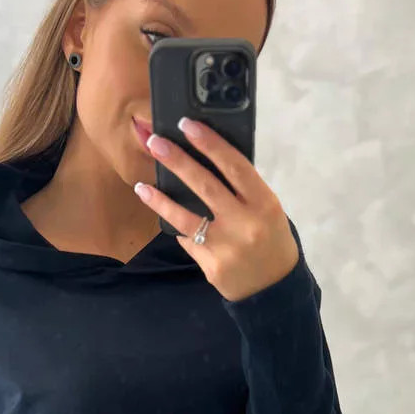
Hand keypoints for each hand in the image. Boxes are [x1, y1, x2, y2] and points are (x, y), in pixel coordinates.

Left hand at [134, 117, 299, 302]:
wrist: (273, 288)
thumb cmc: (271, 239)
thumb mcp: (268, 210)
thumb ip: (243, 190)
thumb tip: (206, 160)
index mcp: (264, 203)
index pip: (234, 166)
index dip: (209, 143)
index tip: (187, 125)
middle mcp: (245, 223)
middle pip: (205, 186)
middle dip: (178, 161)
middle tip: (156, 142)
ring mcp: (226, 247)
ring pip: (186, 217)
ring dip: (160, 199)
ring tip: (141, 186)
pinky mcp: (211, 266)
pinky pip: (188, 240)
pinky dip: (176, 226)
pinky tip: (165, 216)